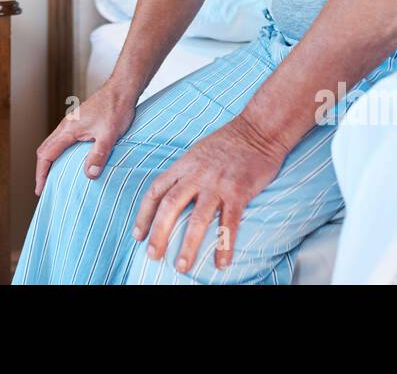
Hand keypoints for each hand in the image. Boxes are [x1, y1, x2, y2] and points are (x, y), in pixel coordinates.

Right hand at [34, 78, 138, 195]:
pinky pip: (62, 141)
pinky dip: (59, 154)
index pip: (46, 155)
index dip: (41, 174)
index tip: (40, 189)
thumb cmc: (116, 109)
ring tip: (54, 178)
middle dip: (42, 170)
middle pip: (45, 150)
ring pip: (53, 144)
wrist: (122, 89)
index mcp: (68, 129)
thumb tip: (90, 175)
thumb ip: (99, 154)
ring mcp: (72, 123)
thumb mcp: (109, 135)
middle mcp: (66, 126)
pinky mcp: (79, 122)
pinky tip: (70, 161)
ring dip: (50, 161)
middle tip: (44, 188)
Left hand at [131, 114, 285, 273]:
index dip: (144, 215)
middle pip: (170, 206)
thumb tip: (172, 194)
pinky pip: (229, 223)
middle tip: (153, 256)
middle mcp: (196, 174)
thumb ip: (185, 173)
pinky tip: (221, 262)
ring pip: (197, 218)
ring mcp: (217, 183)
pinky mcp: (239, 192)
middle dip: (159, 233)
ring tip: (182, 266)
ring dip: (188, 245)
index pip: (156, 191)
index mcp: (184, 165)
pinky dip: (224, 245)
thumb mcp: (198, 153)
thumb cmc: (229, 142)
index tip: (138, 235)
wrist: (259, 129)